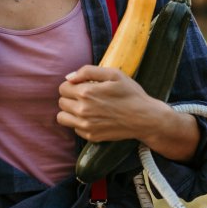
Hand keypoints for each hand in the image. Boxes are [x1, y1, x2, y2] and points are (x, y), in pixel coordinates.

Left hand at [57, 65, 199, 161]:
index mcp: (86, 93)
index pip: (63, 87)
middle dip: (70, 97)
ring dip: (70, 111)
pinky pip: (74, 128)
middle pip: (61, 102)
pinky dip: (79, 123)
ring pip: (62, 117)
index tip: (83, 86)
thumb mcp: (113, 74)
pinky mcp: (91, 136)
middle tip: (86, 96)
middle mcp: (83, 110)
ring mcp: (86, 126)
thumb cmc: (130, 93)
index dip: (72, 84)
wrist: (145, 118)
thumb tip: (69, 77)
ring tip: (84, 107)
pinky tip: (94, 118)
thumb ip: (87, 71)